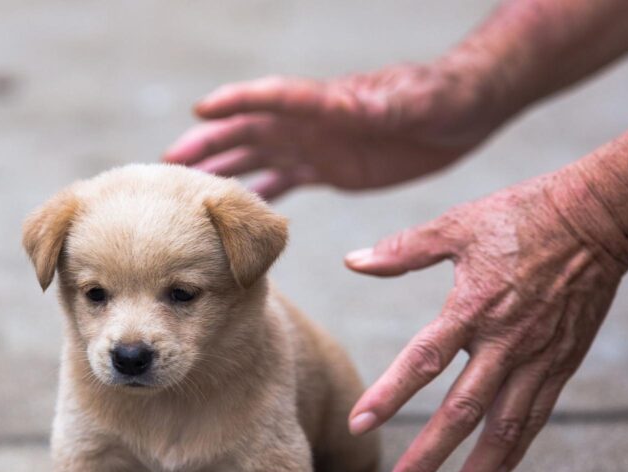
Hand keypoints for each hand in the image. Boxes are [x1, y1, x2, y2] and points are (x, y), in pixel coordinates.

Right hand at [163, 60, 506, 198]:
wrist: (461, 113)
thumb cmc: (441, 98)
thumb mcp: (418, 101)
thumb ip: (386, 104)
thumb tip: (358, 106)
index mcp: (328, 102)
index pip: (273, 98)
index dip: (237, 103)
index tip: (199, 110)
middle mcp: (311, 123)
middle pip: (247, 132)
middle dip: (208, 145)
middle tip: (167, 165)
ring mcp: (315, 145)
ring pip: (256, 159)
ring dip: (221, 173)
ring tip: (184, 193)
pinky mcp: (328, 168)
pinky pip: (282, 182)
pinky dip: (256, 197)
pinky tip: (233, 218)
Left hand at [344, 170, 626, 471]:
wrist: (600, 217)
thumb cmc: (522, 215)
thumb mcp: (458, 225)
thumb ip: (404, 250)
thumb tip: (352, 261)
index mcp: (473, 307)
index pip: (423, 360)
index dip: (389, 394)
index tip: (358, 424)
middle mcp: (506, 342)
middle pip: (463, 412)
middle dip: (429, 456)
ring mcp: (539, 359)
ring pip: (505, 430)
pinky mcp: (561, 366)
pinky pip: (534, 420)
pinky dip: (512, 454)